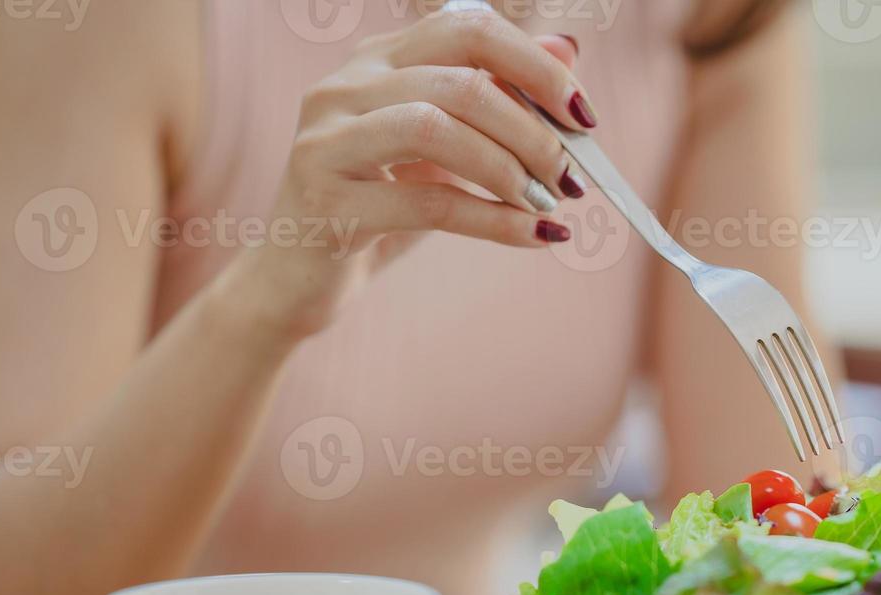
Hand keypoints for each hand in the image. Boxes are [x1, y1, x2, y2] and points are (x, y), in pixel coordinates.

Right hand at [224, 8, 592, 339]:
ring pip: (436, 128)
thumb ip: (498, 100)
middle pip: (460, 80)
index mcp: (375, 61)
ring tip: (548, 203)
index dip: (534, 66)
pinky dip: (494, 221)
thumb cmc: (379, 210)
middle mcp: (343, 86)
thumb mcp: (444, 153)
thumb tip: (568, 53)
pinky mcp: (327, 201)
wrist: (298, 281)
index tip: (583, 115)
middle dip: (533, 130)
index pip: (466, 26)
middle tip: (572, 176)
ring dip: (511, 169)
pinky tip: (534, 236)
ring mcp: (327, 140)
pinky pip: (427, 203)